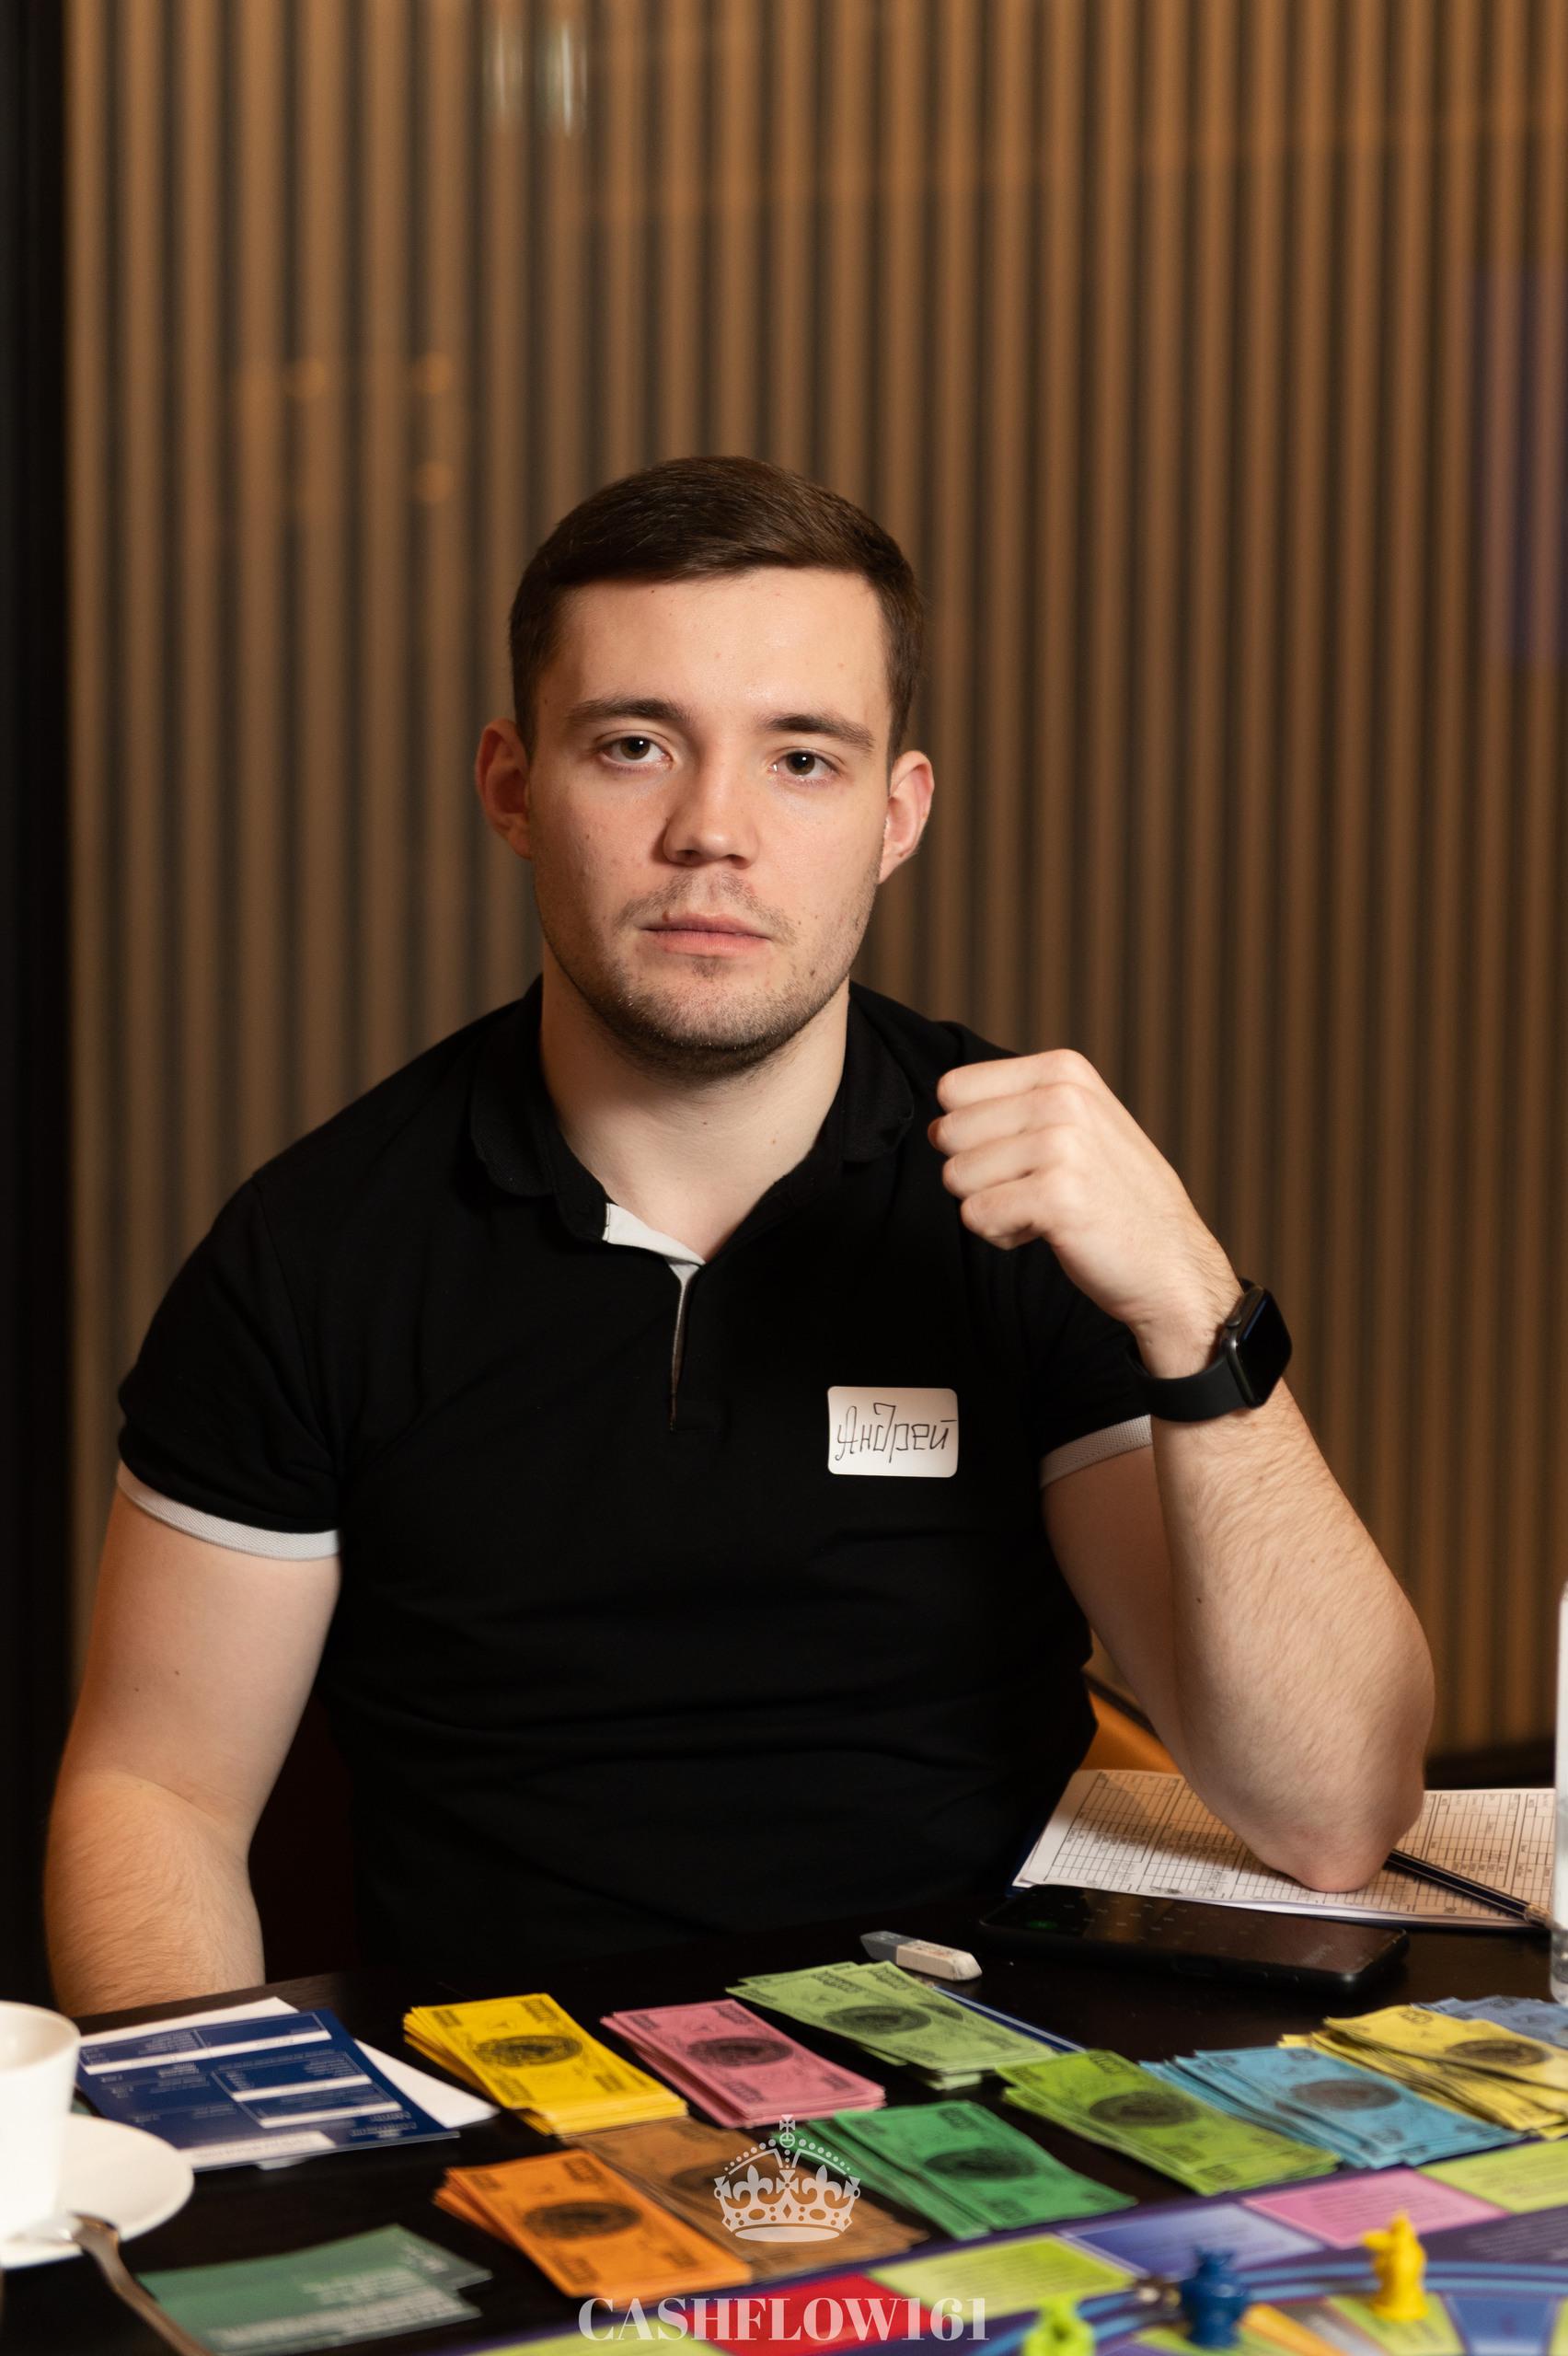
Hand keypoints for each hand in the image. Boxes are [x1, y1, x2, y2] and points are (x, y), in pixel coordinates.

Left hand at [927, 1048, 1237, 1371]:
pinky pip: (976, 1216)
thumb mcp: (1076, 1123)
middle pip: (947, 1134)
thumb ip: (1015, 1106)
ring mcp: (1061, 1144)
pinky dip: (1001, 1234)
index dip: (969, 1134)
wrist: (1171, 1263)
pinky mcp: (1057, 1196)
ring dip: (990, 1207)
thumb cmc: (1111, 1198)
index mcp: (1062, 1070)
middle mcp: (1062, 1097)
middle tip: (1030, 1188)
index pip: (952, 1090)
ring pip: (956, 1177)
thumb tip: (935, 1125)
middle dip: (976, 1173)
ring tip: (1042, 1210)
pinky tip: (1046, 1232)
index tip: (1017, 1155)